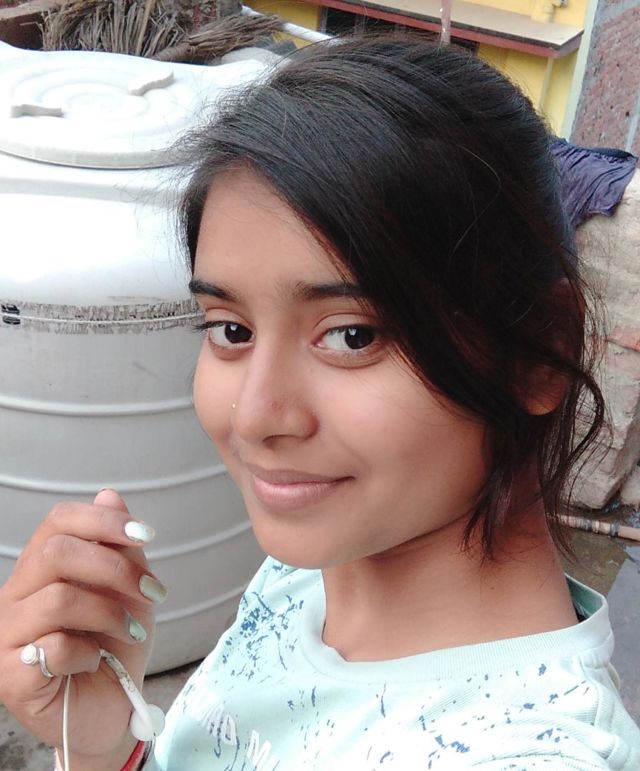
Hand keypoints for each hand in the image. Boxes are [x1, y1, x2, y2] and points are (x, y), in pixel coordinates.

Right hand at [0, 489, 163, 758]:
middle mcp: (16, 595)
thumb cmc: (116, 646)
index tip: (146, 534)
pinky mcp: (10, 676)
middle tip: (151, 593)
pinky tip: (94, 661)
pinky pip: (52, 647)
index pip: (59, 520)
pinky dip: (88, 652)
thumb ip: (119, 547)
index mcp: (42, 568)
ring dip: (109, 613)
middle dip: (115, 568)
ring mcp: (6, 636)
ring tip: (129, 632)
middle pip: (56, 553)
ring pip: (59, 598)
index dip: (103, 519)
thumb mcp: (129, 590)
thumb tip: (109, 494)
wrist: (113, 708)